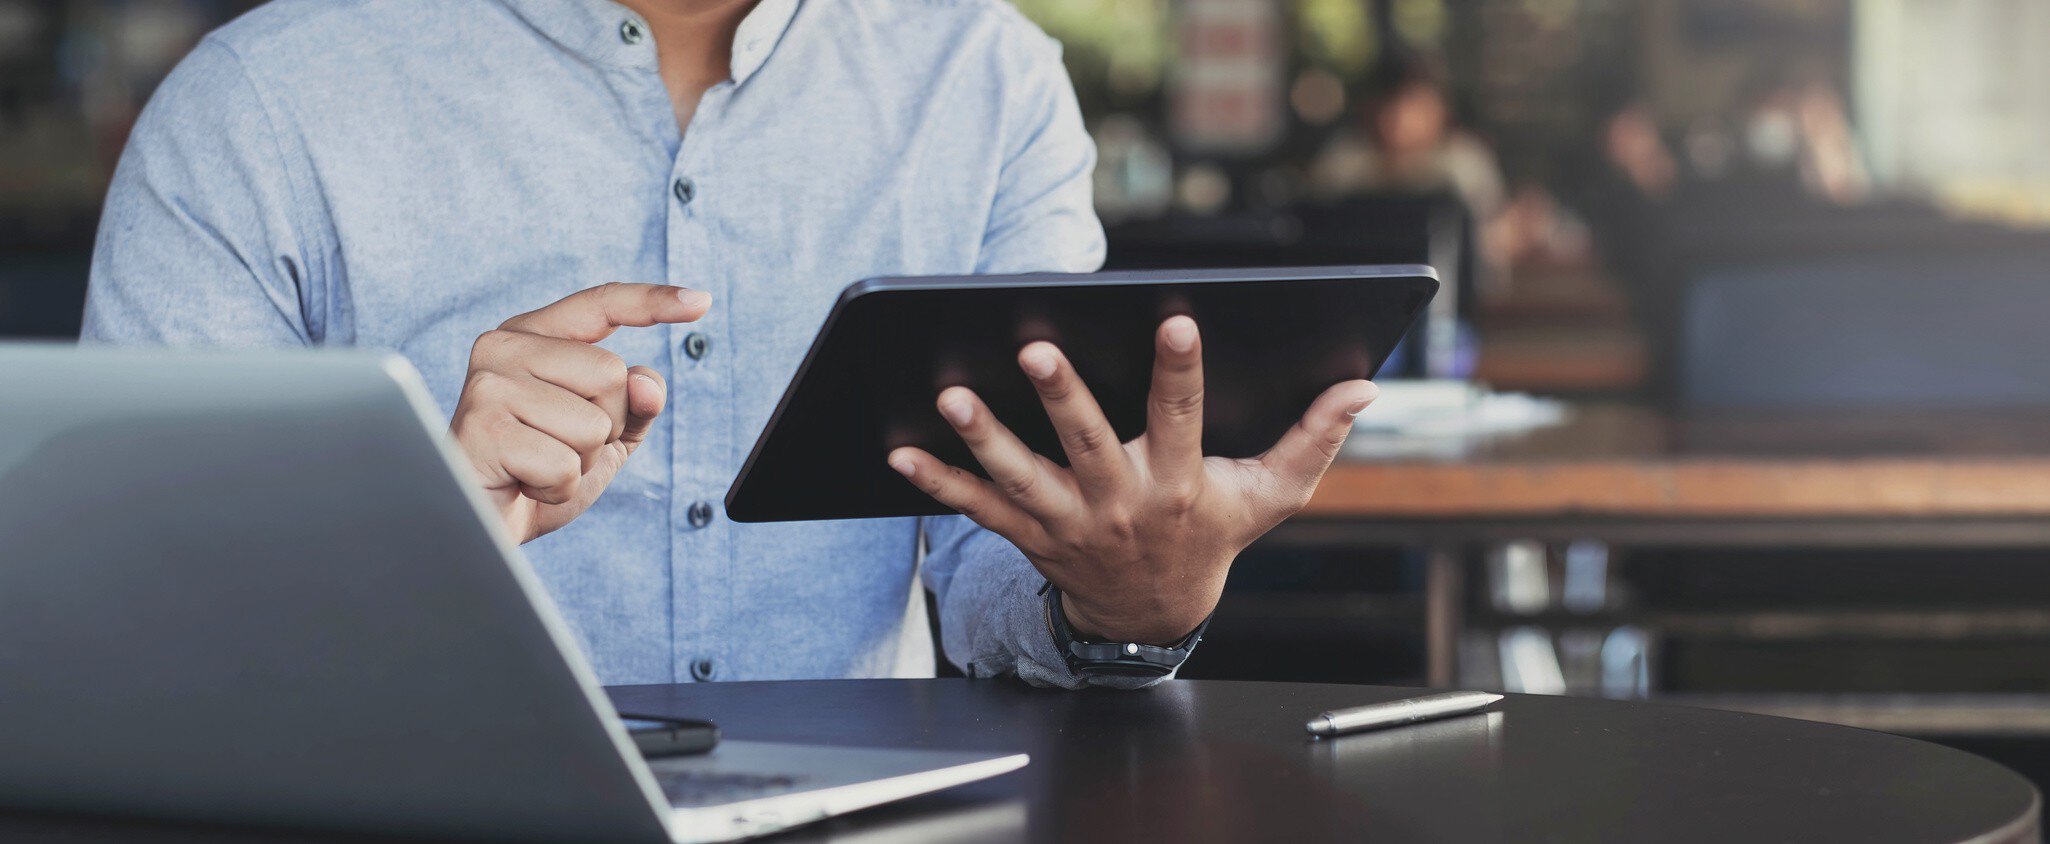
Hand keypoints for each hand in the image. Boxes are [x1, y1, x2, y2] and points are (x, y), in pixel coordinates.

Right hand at [451, 283, 710, 542]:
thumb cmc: (536, 472)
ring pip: (593, 425)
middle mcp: (504, 346)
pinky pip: (565, 465)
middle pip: (612, 375)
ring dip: (579, 462)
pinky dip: (556, 488)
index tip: (701, 302)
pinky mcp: (483, 428)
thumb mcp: (604, 435)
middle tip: (556, 447)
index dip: (652, 301)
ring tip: (536, 465)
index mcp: (533, 335)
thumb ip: (636, 403)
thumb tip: (646, 382)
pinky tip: (522, 484)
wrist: (476, 524)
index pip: (600, 304)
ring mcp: (489, 384)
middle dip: (604, 428)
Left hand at [887, 316, 1376, 643]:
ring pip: (1023, 477)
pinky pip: (979, 509)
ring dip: (985, 438)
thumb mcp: (1270, 496)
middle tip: (1036, 348)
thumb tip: (1363, 389)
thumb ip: (1313, 439)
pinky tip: (899, 452)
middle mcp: (1121, 504)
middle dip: (1062, 397)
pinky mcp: (1030, 536)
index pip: (1183, 417)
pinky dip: (939, 482)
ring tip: (951, 394)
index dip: (1180, 370)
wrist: (1154, 613)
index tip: (1176, 319)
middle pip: (1089, 443)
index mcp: (1180, 485)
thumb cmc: (1213, 536)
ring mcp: (1069, 523)